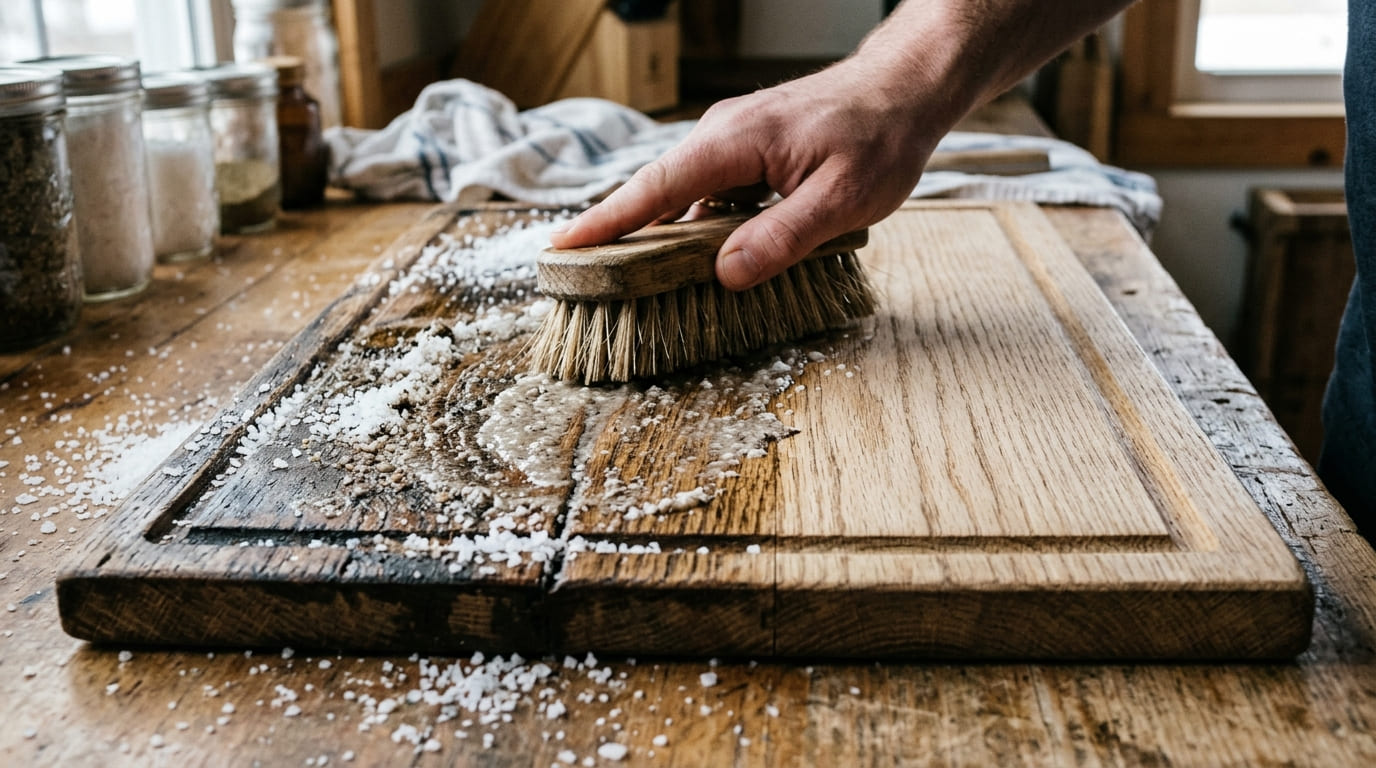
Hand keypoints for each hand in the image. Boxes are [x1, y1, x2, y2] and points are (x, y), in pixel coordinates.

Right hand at [548, 57, 948, 289]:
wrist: (905, 89)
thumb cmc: (880, 136)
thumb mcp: (841, 199)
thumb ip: (782, 238)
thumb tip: (725, 275)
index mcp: (734, 143)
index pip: (655, 187)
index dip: (607, 222)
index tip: (562, 247)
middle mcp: (722, 138)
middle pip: (656, 194)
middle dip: (617, 236)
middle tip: (581, 281)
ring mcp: (733, 145)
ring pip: (683, 198)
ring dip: (661, 238)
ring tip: (634, 286)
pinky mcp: (748, 156)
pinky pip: (708, 196)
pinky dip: (696, 228)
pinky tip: (701, 262)